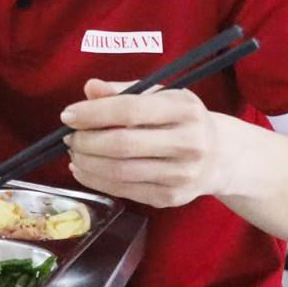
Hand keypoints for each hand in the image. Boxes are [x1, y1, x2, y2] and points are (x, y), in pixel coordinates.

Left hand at [61, 79, 236, 208]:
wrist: (220, 157)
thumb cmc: (180, 119)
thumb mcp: (159, 95)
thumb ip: (123, 90)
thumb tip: (90, 88)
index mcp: (184, 110)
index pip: (130, 110)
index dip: (93, 113)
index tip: (67, 115)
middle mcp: (189, 144)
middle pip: (123, 145)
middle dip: (86, 141)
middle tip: (67, 137)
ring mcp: (182, 175)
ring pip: (121, 172)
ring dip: (87, 163)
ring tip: (73, 152)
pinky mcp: (172, 198)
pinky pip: (126, 191)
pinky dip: (96, 180)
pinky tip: (83, 169)